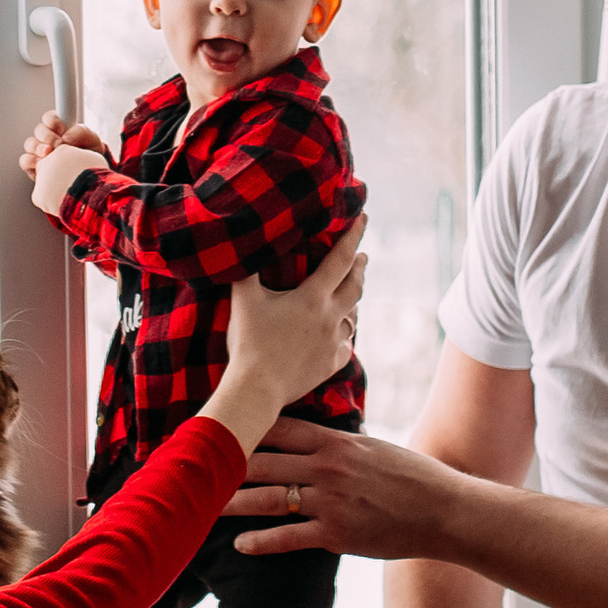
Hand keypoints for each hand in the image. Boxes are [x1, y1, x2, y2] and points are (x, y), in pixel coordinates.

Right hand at [19, 111, 106, 178]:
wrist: (88, 178)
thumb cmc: (89, 154)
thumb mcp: (92, 139)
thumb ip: (81, 132)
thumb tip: (66, 137)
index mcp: (59, 127)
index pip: (49, 118)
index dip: (53, 121)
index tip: (61, 128)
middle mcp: (47, 138)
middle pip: (39, 130)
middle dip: (48, 136)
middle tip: (58, 144)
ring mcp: (39, 152)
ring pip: (30, 144)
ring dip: (39, 148)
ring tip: (50, 154)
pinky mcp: (34, 166)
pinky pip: (25, 160)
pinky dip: (31, 161)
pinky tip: (42, 165)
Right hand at [216, 232, 368, 423]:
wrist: (257, 389)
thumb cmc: (248, 342)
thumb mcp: (243, 300)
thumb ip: (245, 270)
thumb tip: (243, 243)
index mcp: (312, 297)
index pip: (341, 259)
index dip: (353, 236)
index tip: (364, 218)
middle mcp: (330, 318)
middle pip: (355, 287)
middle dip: (360, 267)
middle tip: (363, 256)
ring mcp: (332, 343)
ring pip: (353, 318)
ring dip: (353, 303)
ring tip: (349, 296)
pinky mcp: (330, 364)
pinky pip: (345, 346)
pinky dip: (344, 336)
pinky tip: (339, 336)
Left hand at [228, 418, 459, 557]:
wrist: (443, 510)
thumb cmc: (412, 477)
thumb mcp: (374, 448)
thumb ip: (340, 445)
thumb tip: (315, 439)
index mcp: (336, 442)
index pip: (279, 428)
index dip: (246, 427)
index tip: (218, 428)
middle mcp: (328, 467)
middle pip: (264, 462)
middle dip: (227, 464)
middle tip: (196, 466)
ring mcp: (330, 501)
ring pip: (269, 500)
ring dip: (233, 503)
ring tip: (206, 506)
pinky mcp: (336, 533)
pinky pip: (289, 537)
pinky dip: (262, 542)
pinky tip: (241, 544)